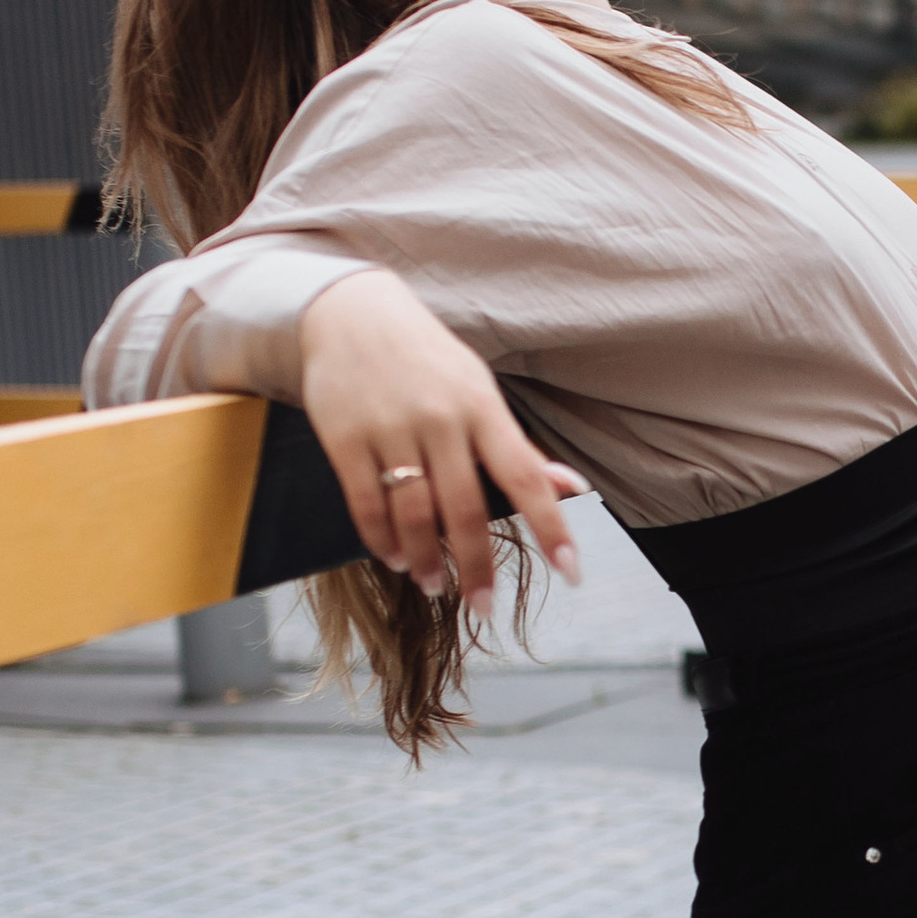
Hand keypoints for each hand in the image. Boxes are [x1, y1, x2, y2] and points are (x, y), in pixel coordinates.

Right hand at [296, 267, 582, 608]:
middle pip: (465, 509)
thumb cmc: (427, 359)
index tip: (572, 572)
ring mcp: (390, 429)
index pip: (525, 476)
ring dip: (426, 559)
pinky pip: (366, 503)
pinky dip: (381, 539)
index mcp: (481, 407)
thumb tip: (572, 487)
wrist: (349, 312)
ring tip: (434, 584)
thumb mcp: (478, 390)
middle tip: (483, 605)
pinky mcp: (344, 438)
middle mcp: (440, 420)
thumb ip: (518, 446)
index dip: (552, 527)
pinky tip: (394, 558)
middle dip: (477, 566)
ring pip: (414, 514)